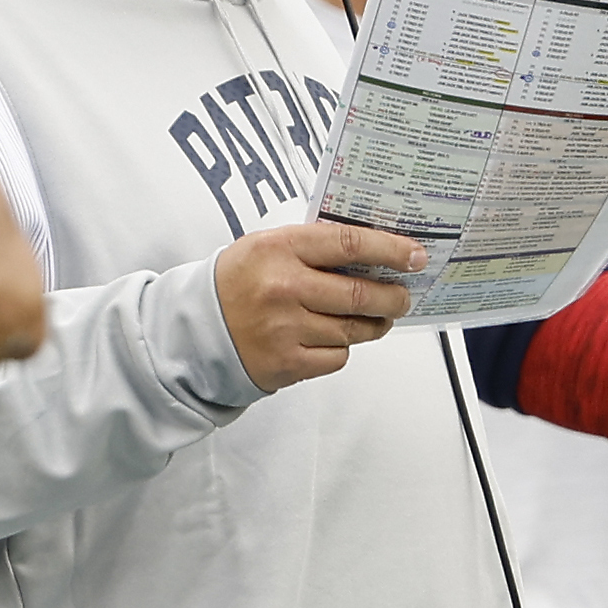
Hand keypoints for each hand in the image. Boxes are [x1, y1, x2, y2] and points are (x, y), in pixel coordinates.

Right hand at [213, 222, 420, 392]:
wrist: (193, 330)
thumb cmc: (235, 283)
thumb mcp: (267, 247)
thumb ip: (314, 246)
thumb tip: (372, 252)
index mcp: (280, 249)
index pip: (350, 244)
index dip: (390, 250)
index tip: (414, 256)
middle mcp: (284, 288)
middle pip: (360, 294)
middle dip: (393, 297)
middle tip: (403, 296)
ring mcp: (286, 328)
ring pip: (354, 329)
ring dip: (373, 325)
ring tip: (376, 318)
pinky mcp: (287, 362)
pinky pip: (336, 356)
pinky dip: (341, 348)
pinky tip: (331, 338)